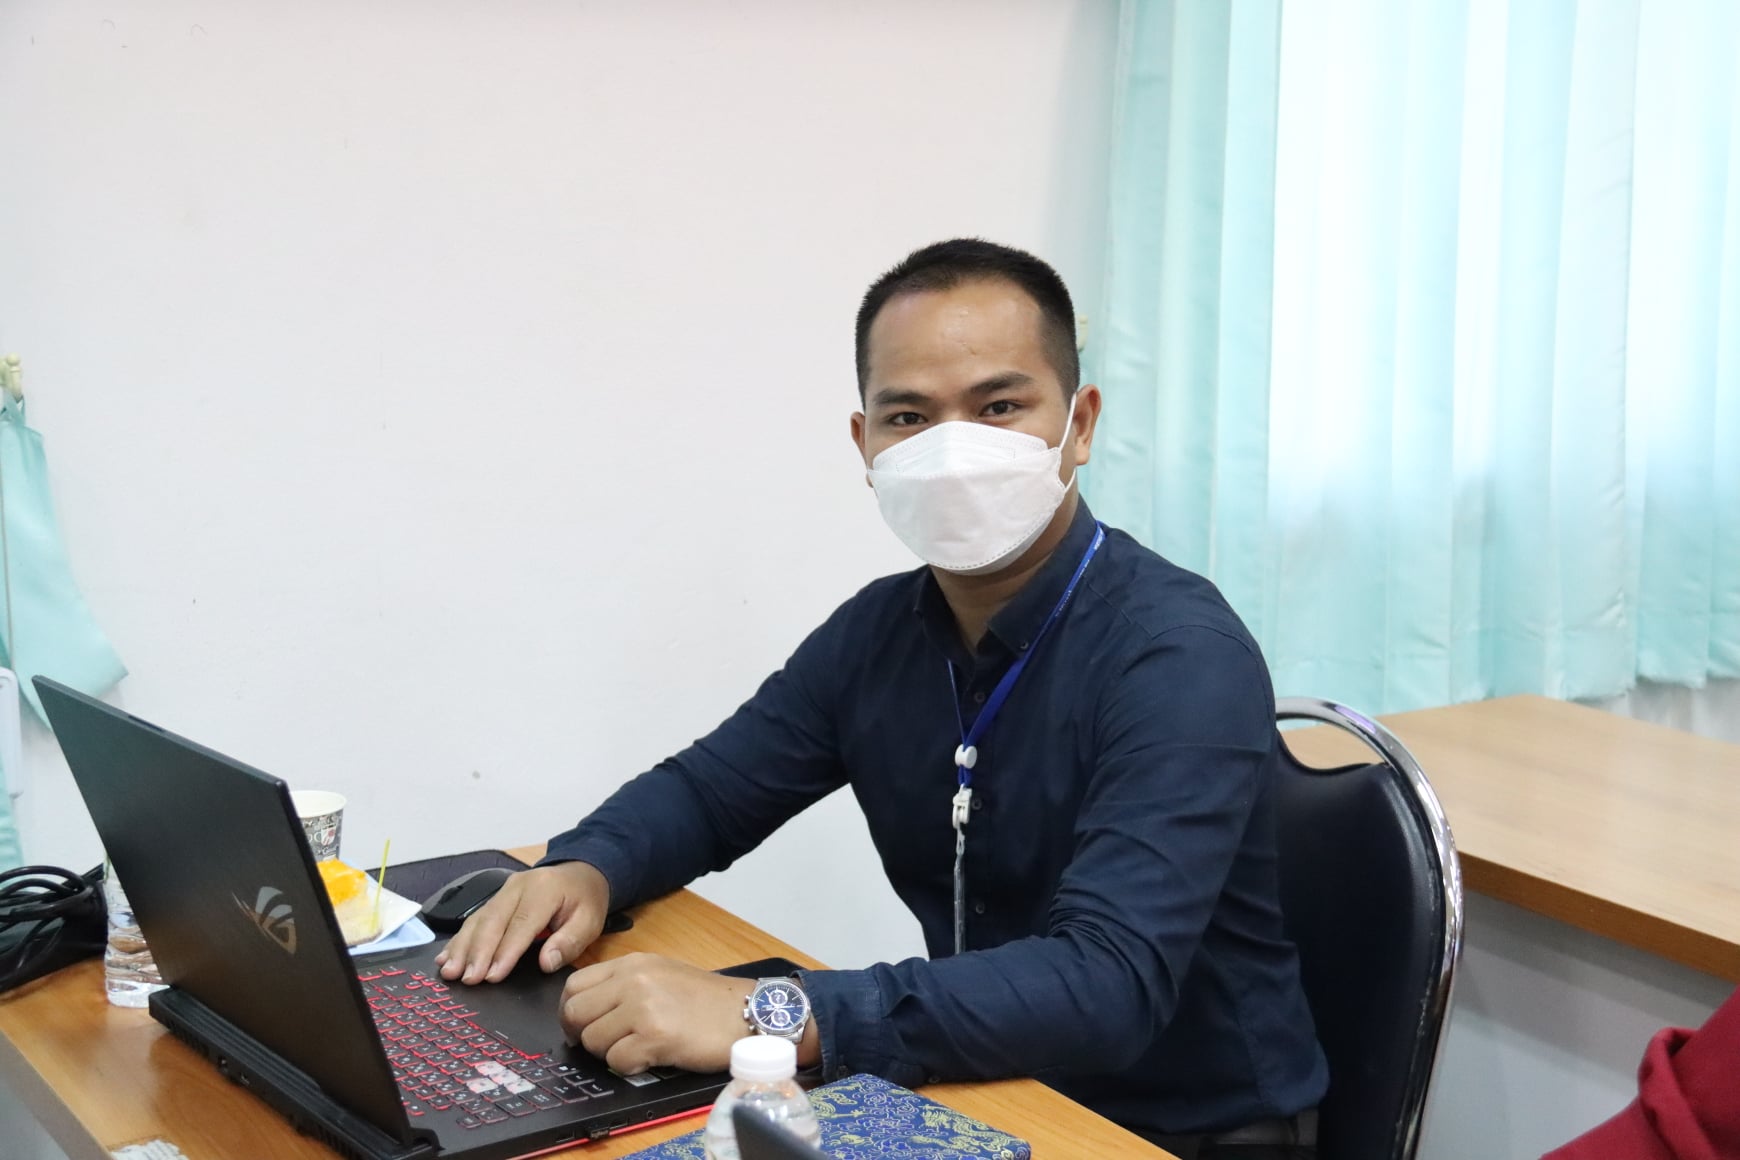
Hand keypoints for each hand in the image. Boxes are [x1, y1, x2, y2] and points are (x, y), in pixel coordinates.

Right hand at [435, 861, 609, 983]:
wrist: (581, 873)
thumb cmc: (585, 901)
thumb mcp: (589, 921)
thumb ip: (569, 942)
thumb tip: (546, 963)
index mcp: (544, 890)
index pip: (521, 924)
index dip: (505, 952)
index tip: (492, 977)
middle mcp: (518, 887)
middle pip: (493, 921)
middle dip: (477, 952)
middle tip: (465, 979)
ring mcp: (504, 891)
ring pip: (478, 920)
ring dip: (462, 948)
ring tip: (450, 972)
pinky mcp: (495, 898)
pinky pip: (474, 919)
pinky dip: (459, 940)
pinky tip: (445, 957)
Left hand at [560, 952, 753, 1074]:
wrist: (747, 1013)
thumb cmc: (709, 1000)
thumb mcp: (662, 974)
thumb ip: (625, 984)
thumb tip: (589, 1010)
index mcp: (633, 963)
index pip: (574, 984)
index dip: (570, 1011)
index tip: (581, 1025)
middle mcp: (633, 980)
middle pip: (575, 1013)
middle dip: (584, 1035)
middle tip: (605, 1044)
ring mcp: (643, 1007)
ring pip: (593, 1040)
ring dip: (610, 1053)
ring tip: (637, 1048)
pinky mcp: (655, 1037)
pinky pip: (618, 1061)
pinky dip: (631, 1066)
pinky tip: (652, 1058)